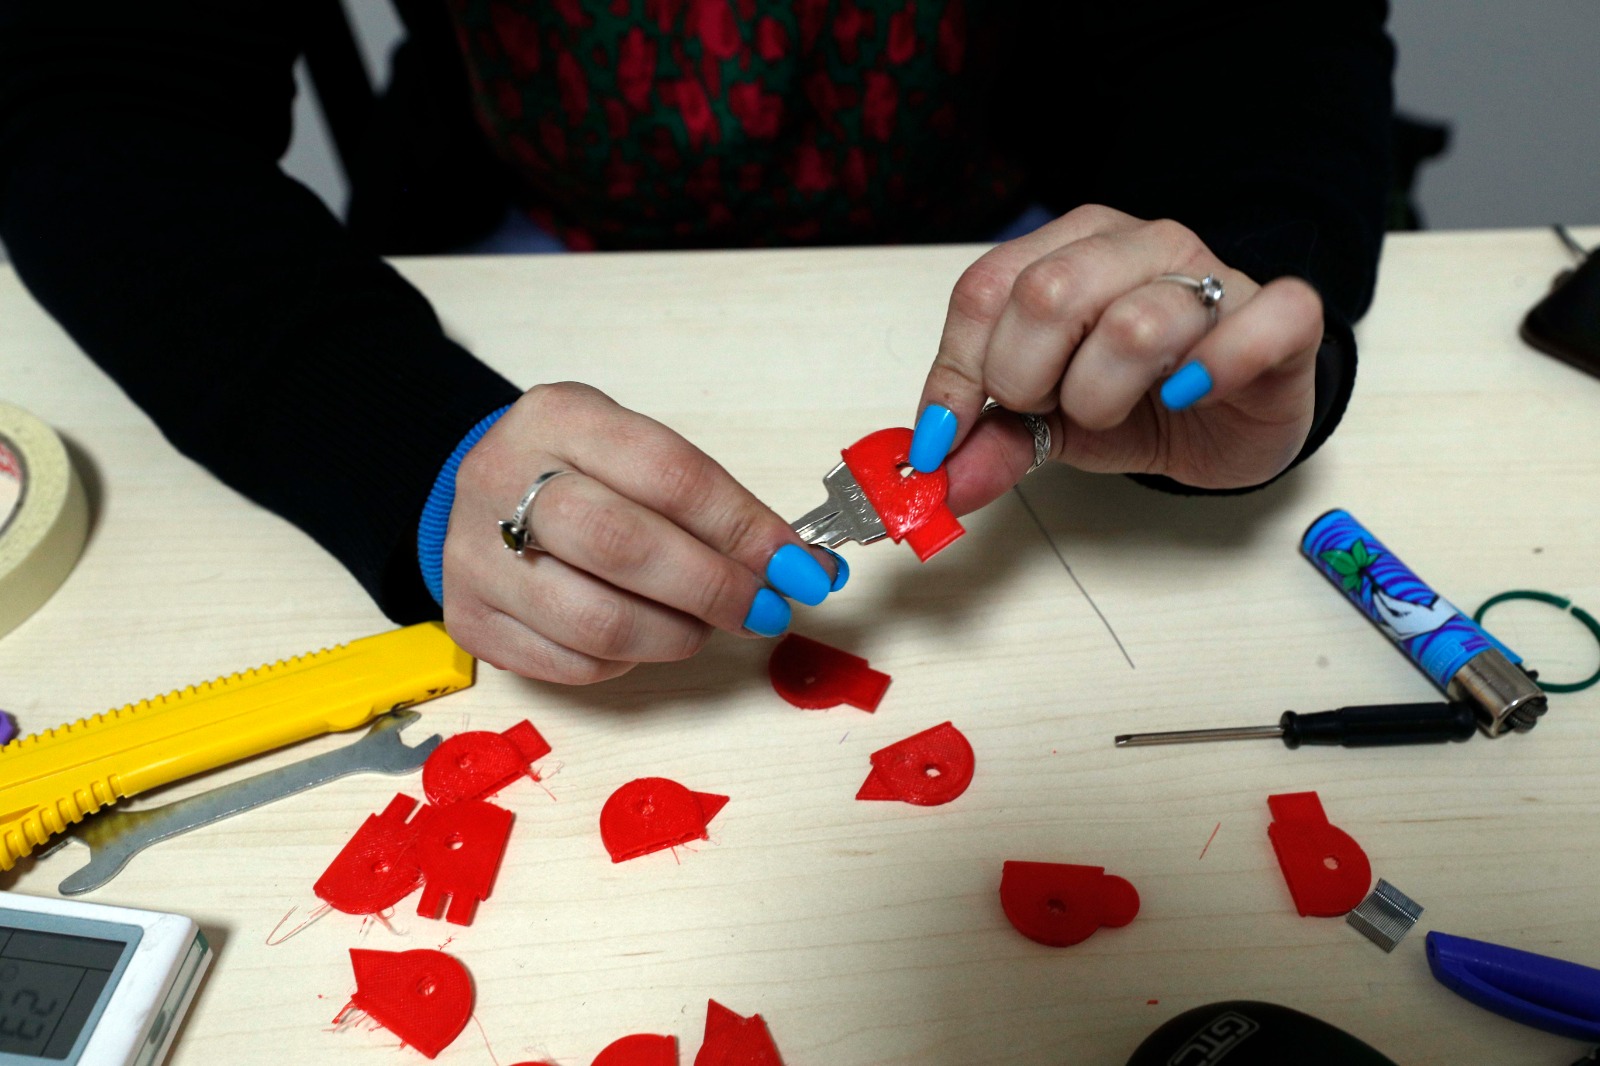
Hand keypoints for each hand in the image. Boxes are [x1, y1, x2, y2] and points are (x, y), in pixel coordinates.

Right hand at [443, 383, 842, 683]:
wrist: (481, 493)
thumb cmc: (578, 473)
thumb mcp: (633, 451)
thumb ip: (709, 501)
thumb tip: (798, 566)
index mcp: (558, 419)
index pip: (668, 474)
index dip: (743, 527)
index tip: (797, 565)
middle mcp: (502, 480)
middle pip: (624, 546)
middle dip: (713, 587)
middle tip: (764, 609)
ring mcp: (477, 555)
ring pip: (598, 622)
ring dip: (677, 636)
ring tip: (706, 625)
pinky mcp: (470, 619)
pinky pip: (572, 665)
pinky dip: (628, 662)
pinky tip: (644, 636)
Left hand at [913, 205, 1324, 512]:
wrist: (1233, 417)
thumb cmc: (1140, 401)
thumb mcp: (1053, 424)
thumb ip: (996, 442)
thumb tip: (941, 480)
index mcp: (1069, 249)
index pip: (985, 289)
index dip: (956, 372)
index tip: (946, 437)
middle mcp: (1139, 245)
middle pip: (1047, 295)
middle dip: (1027, 379)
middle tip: (1050, 412)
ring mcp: (1214, 274)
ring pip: (1135, 324)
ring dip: (1104, 395)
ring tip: (1115, 410)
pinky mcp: (1280, 319)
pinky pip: (1264, 320)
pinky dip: (1222, 364)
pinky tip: (1191, 395)